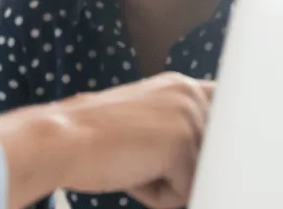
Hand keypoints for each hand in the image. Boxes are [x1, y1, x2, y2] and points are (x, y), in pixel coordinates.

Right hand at [61, 72, 211, 206]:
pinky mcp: (181, 147)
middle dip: (182, 168)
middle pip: (214, 153)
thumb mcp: (144, 120)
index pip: (224, 113)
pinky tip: (130, 174)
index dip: (211, 141)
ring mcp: (188, 118)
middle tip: (140, 156)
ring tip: (132, 163)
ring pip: (198, 176)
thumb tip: (216, 153)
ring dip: (166, 182)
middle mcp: (189, 94)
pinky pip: (185, 193)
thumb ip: (178, 125)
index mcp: (180, 86)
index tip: (210, 151)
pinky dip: (156, 196)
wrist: (58, 140)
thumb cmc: (91, 137)